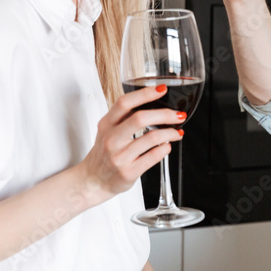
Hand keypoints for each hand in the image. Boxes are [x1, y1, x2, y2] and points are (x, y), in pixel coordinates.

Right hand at [79, 85, 184, 202]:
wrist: (92, 181)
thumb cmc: (104, 153)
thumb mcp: (107, 131)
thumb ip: (124, 117)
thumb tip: (153, 103)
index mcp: (106, 124)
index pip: (124, 103)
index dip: (145, 94)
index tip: (162, 89)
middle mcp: (111, 139)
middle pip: (140, 118)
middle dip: (165, 114)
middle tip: (178, 115)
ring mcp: (120, 156)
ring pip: (152, 138)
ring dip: (170, 133)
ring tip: (177, 132)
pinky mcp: (129, 172)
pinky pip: (154, 156)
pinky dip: (165, 148)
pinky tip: (167, 146)